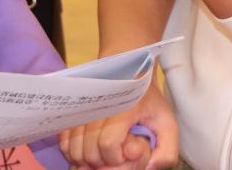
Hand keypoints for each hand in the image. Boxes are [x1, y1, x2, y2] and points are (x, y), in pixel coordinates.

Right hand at [59, 83, 178, 169]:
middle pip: (89, 152)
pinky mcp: (71, 114)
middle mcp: (97, 108)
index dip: (117, 157)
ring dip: (88, 160)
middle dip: (104, 162)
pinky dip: (74, 154)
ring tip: (104, 152)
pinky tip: (89, 149)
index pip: (108, 144)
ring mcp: (82, 111)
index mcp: (123, 109)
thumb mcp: (167, 124)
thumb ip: (166, 152)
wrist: (128, 72)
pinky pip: (63, 144)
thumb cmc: (147, 102)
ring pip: (74, 151)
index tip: (127, 150)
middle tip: (117, 152)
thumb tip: (148, 169)